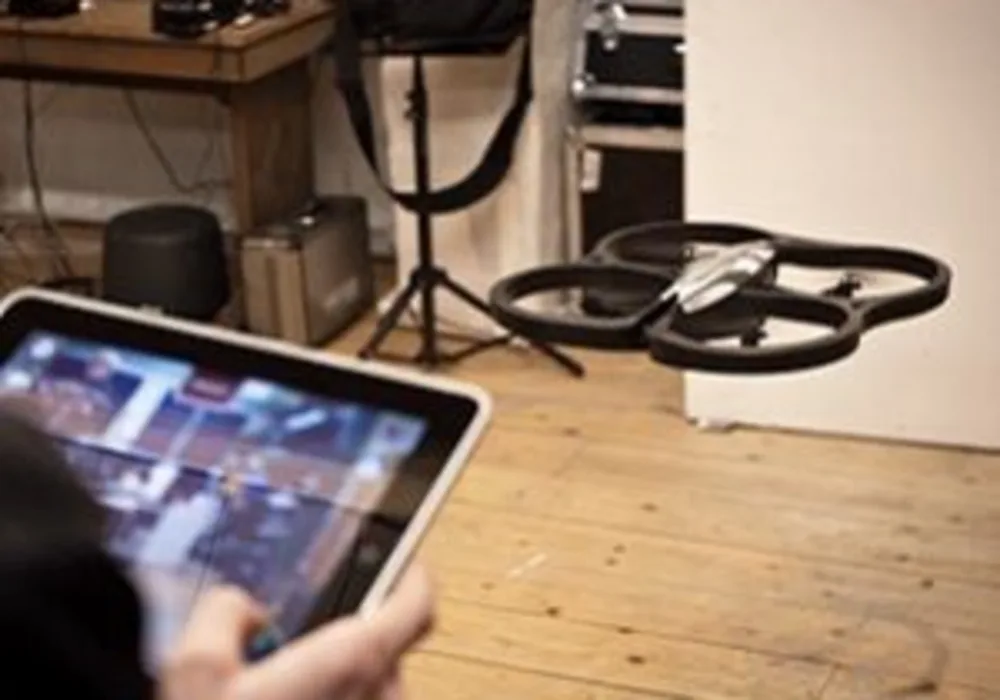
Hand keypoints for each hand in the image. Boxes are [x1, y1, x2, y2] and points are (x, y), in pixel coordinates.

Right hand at [159, 565, 434, 699]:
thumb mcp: (193, 668)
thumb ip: (224, 612)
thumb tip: (245, 611)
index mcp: (350, 664)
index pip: (416, 607)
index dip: (413, 579)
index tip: (406, 567)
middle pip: (382, 653)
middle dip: (342, 646)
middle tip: (292, 655)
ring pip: (367, 694)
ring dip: (335, 690)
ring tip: (276, 698)